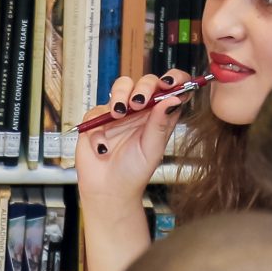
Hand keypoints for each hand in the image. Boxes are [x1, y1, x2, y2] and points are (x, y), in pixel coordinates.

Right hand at [74, 68, 195, 211]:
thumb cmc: (134, 173)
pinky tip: (103, 147)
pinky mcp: (98, 120)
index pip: (171, 89)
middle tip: (139, 102)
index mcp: (159, 116)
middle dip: (144, 87)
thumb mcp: (152, 149)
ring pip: (121, 86)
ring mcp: (119, 114)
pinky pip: (97, 111)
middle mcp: (141, 111)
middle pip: (146, 82)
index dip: (174, 79)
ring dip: (120, 95)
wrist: (108, 191)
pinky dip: (99, 128)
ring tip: (119, 114)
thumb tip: (173, 98)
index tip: (170, 83)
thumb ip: (160, 123)